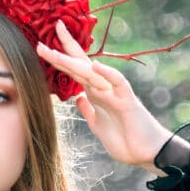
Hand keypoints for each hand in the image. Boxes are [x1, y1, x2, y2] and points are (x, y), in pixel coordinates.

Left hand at [37, 22, 172, 172]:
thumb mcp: (98, 124)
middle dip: (63, 51)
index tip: (42, 44)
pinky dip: (107, 73)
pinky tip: (95, 65)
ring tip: (54, 52)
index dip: (60, 57)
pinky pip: (118, 83)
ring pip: (91, 72)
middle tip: (44, 37)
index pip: (75, 69)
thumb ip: (88, 109)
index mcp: (95, 93)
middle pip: (80, 65)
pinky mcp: (127, 102)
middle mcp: (103, 88)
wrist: (147, 153)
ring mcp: (114, 93)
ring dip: (72, 61)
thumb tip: (78, 98)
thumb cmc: (125, 139)